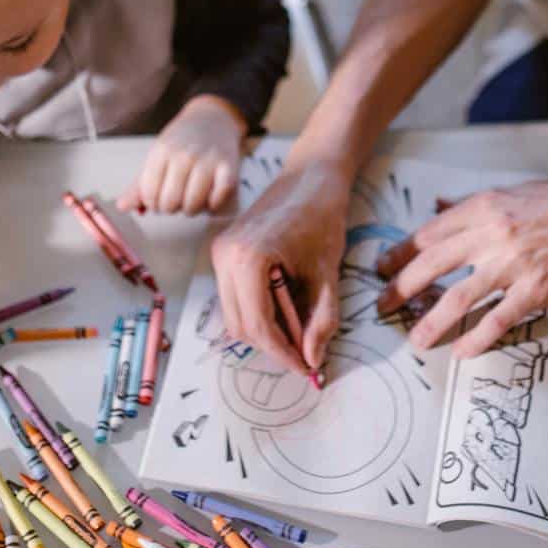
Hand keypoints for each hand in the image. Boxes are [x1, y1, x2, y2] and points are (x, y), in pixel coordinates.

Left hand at [118, 95, 244, 214]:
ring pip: (192, 206)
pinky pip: (217, 201)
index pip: (149, 194)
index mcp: (162, 151)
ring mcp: (208, 162)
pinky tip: (209, 197)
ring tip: (191, 198)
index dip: (152, 203)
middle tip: (176, 198)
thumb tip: (123, 206)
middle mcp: (184, 156)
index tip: (158, 198)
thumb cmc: (183, 141)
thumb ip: (140, 184)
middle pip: (169, 203)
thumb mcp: (158, 155)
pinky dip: (212, 206)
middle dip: (171, 208)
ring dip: (191, 209)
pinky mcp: (229, 168)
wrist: (214, 118)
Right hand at [209, 158, 350, 374]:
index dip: (283, 354)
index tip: (307, 369)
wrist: (311, 178)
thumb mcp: (328, 274)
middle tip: (305, 356)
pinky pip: (234, 297)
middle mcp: (225, 256)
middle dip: (272, 346)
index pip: (259, 326)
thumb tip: (313, 359)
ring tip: (298, 333)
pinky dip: (256, 311)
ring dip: (264, 331)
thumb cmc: (322, 218)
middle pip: (240, 326)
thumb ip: (321, 320)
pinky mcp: (223, 252)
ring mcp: (220, 253)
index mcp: (249, 258)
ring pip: (233, 315)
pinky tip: (285, 309)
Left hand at [375, 181, 547, 357]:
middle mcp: (493, 234)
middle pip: (433, 265)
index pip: (430, 233)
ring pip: (459, 297)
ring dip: (432, 322)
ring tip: (416, 340)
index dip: (402, 253)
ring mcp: (513, 264)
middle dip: (402, 288)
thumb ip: (475, 204)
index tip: (385, 267)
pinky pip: (498, 319)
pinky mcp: (536, 290)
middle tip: (383, 306)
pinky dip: (478, 338)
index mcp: (486, 207)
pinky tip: (463, 350)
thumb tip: (440, 205)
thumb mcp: (517, 193)